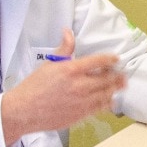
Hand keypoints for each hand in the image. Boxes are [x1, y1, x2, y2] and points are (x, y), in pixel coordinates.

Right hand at [1, 29, 125, 144]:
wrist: (25, 110)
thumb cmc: (34, 87)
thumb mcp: (49, 64)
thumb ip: (64, 49)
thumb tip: (68, 32)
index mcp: (71, 70)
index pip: (99, 61)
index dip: (110, 59)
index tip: (115, 59)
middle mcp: (80, 85)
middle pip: (108, 79)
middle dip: (117, 75)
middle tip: (121, 73)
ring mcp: (82, 101)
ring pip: (107, 94)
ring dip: (115, 88)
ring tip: (120, 85)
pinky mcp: (82, 114)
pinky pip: (101, 107)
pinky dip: (108, 102)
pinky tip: (109, 99)